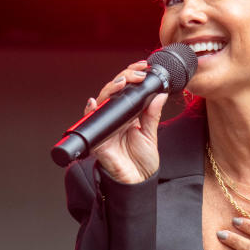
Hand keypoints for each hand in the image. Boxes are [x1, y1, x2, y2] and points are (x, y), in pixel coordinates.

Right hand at [85, 60, 167, 183]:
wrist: (139, 182)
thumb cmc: (143, 161)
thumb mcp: (151, 133)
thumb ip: (153, 114)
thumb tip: (159, 93)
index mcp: (128, 114)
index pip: (127, 89)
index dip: (132, 75)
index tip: (144, 67)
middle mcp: (115, 118)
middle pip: (113, 91)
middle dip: (123, 78)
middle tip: (136, 75)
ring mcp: (106, 127)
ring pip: (101, 102)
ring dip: (110, 90)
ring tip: (122, 83)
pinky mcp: (98, 140)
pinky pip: (90, 124)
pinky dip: (90, 112)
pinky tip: (94, 103)